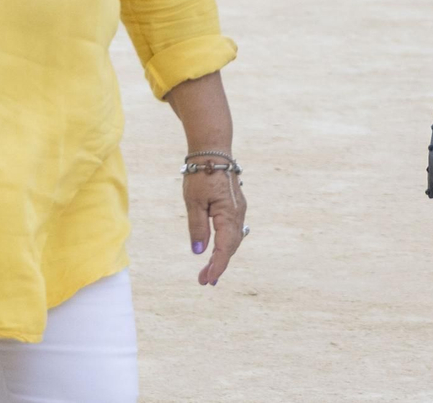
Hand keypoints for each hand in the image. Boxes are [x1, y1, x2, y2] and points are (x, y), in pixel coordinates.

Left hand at [183, 157, 245, 286]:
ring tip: (209, 272)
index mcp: (228, 214)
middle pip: (230, 247)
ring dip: (222, 256)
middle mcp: (238, 214)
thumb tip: (199, 252)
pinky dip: (225, 244)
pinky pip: (232, 231)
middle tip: (204, 281)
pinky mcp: (235, 207)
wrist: (213, 151)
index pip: (224, 248)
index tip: (207, 280)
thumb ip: (197, 227)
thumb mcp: (194, 201)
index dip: (217, 266)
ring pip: (233, 240)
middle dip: (218, 265)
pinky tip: (218, 251)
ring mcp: (238, 210)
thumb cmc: (201, 175)